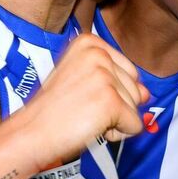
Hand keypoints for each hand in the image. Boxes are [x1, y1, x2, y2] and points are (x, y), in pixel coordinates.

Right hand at [19, 35, 149, 166]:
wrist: (31, 132)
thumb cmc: (54, 110)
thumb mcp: (85, 83)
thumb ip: (118, 82)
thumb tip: (146, 93)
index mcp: (90, 43)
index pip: (129, 71)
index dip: (110, 92)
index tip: (81, 95)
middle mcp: (99, 54)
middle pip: (136, 88)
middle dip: (115, 106)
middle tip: (81, 109)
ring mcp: (105, 76)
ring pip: (136, 108)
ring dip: (114, 121)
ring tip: (83, 117)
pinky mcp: (111, 101)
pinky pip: (135, 125)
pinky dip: (118, 135)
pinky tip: (91, 128)